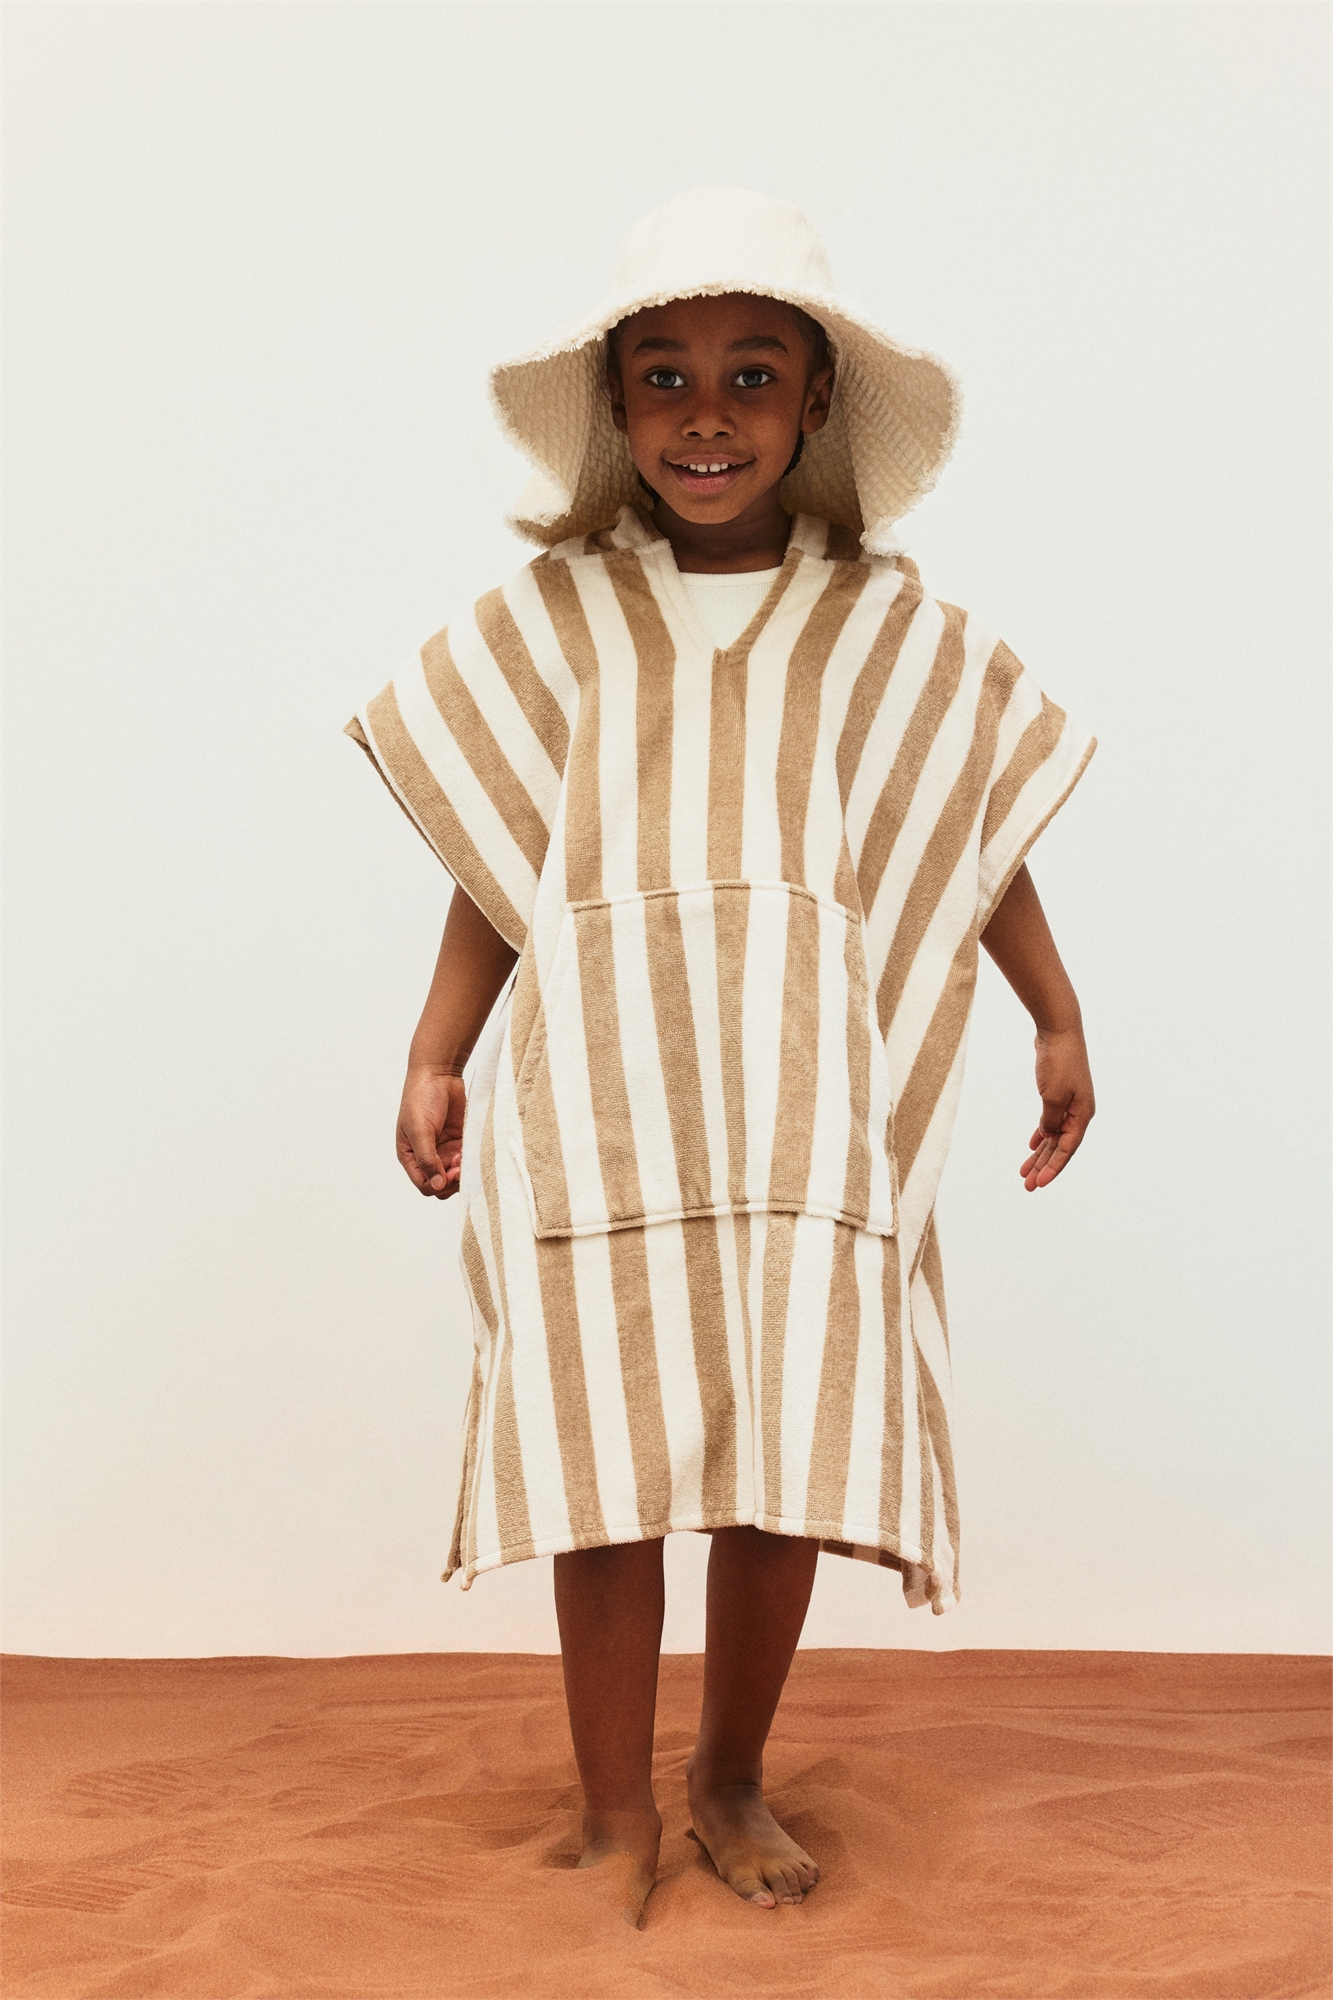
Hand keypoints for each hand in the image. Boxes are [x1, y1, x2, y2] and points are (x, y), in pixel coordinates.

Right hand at [397, 1066, 466, 1198]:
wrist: (439, 1074)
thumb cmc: (421, 1098)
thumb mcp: (419, 1130)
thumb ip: (427, 1158)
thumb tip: (436, 1185)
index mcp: (410, 1155)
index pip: (423, 1184)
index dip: (437, 1184)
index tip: (449, 1172)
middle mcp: (427, 1155)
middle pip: (441, 1184)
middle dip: (451, 1180)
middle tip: (460, 1165)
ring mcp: (444, 1149)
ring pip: (456, 1174)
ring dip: (462, 1171)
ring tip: (464, 1155)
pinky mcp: (459, 1141)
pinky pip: (467, 1159)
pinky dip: (471, 1159)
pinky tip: (470, 1149)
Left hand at [1021, 1024, 1094, 1191]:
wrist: (1059, 1031)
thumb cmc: (1059, 1062)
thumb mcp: (1052, 1096)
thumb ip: (1050, 1120)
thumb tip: (1048, 1137)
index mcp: (1082, 1115)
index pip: (1068, 1149)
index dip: (1053, 1168)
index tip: (1038, 1183)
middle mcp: (1079, 1112)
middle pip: (1060, 1147)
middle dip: (1044, 1166)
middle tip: (1028, 1185)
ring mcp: (1070, 1103)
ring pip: (1053, 1135)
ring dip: (1040, 1154)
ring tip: (1025, 1171)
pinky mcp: (1059, 1094)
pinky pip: (1050, 1121)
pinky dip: (1041, 1133)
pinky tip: (1032, 1145)